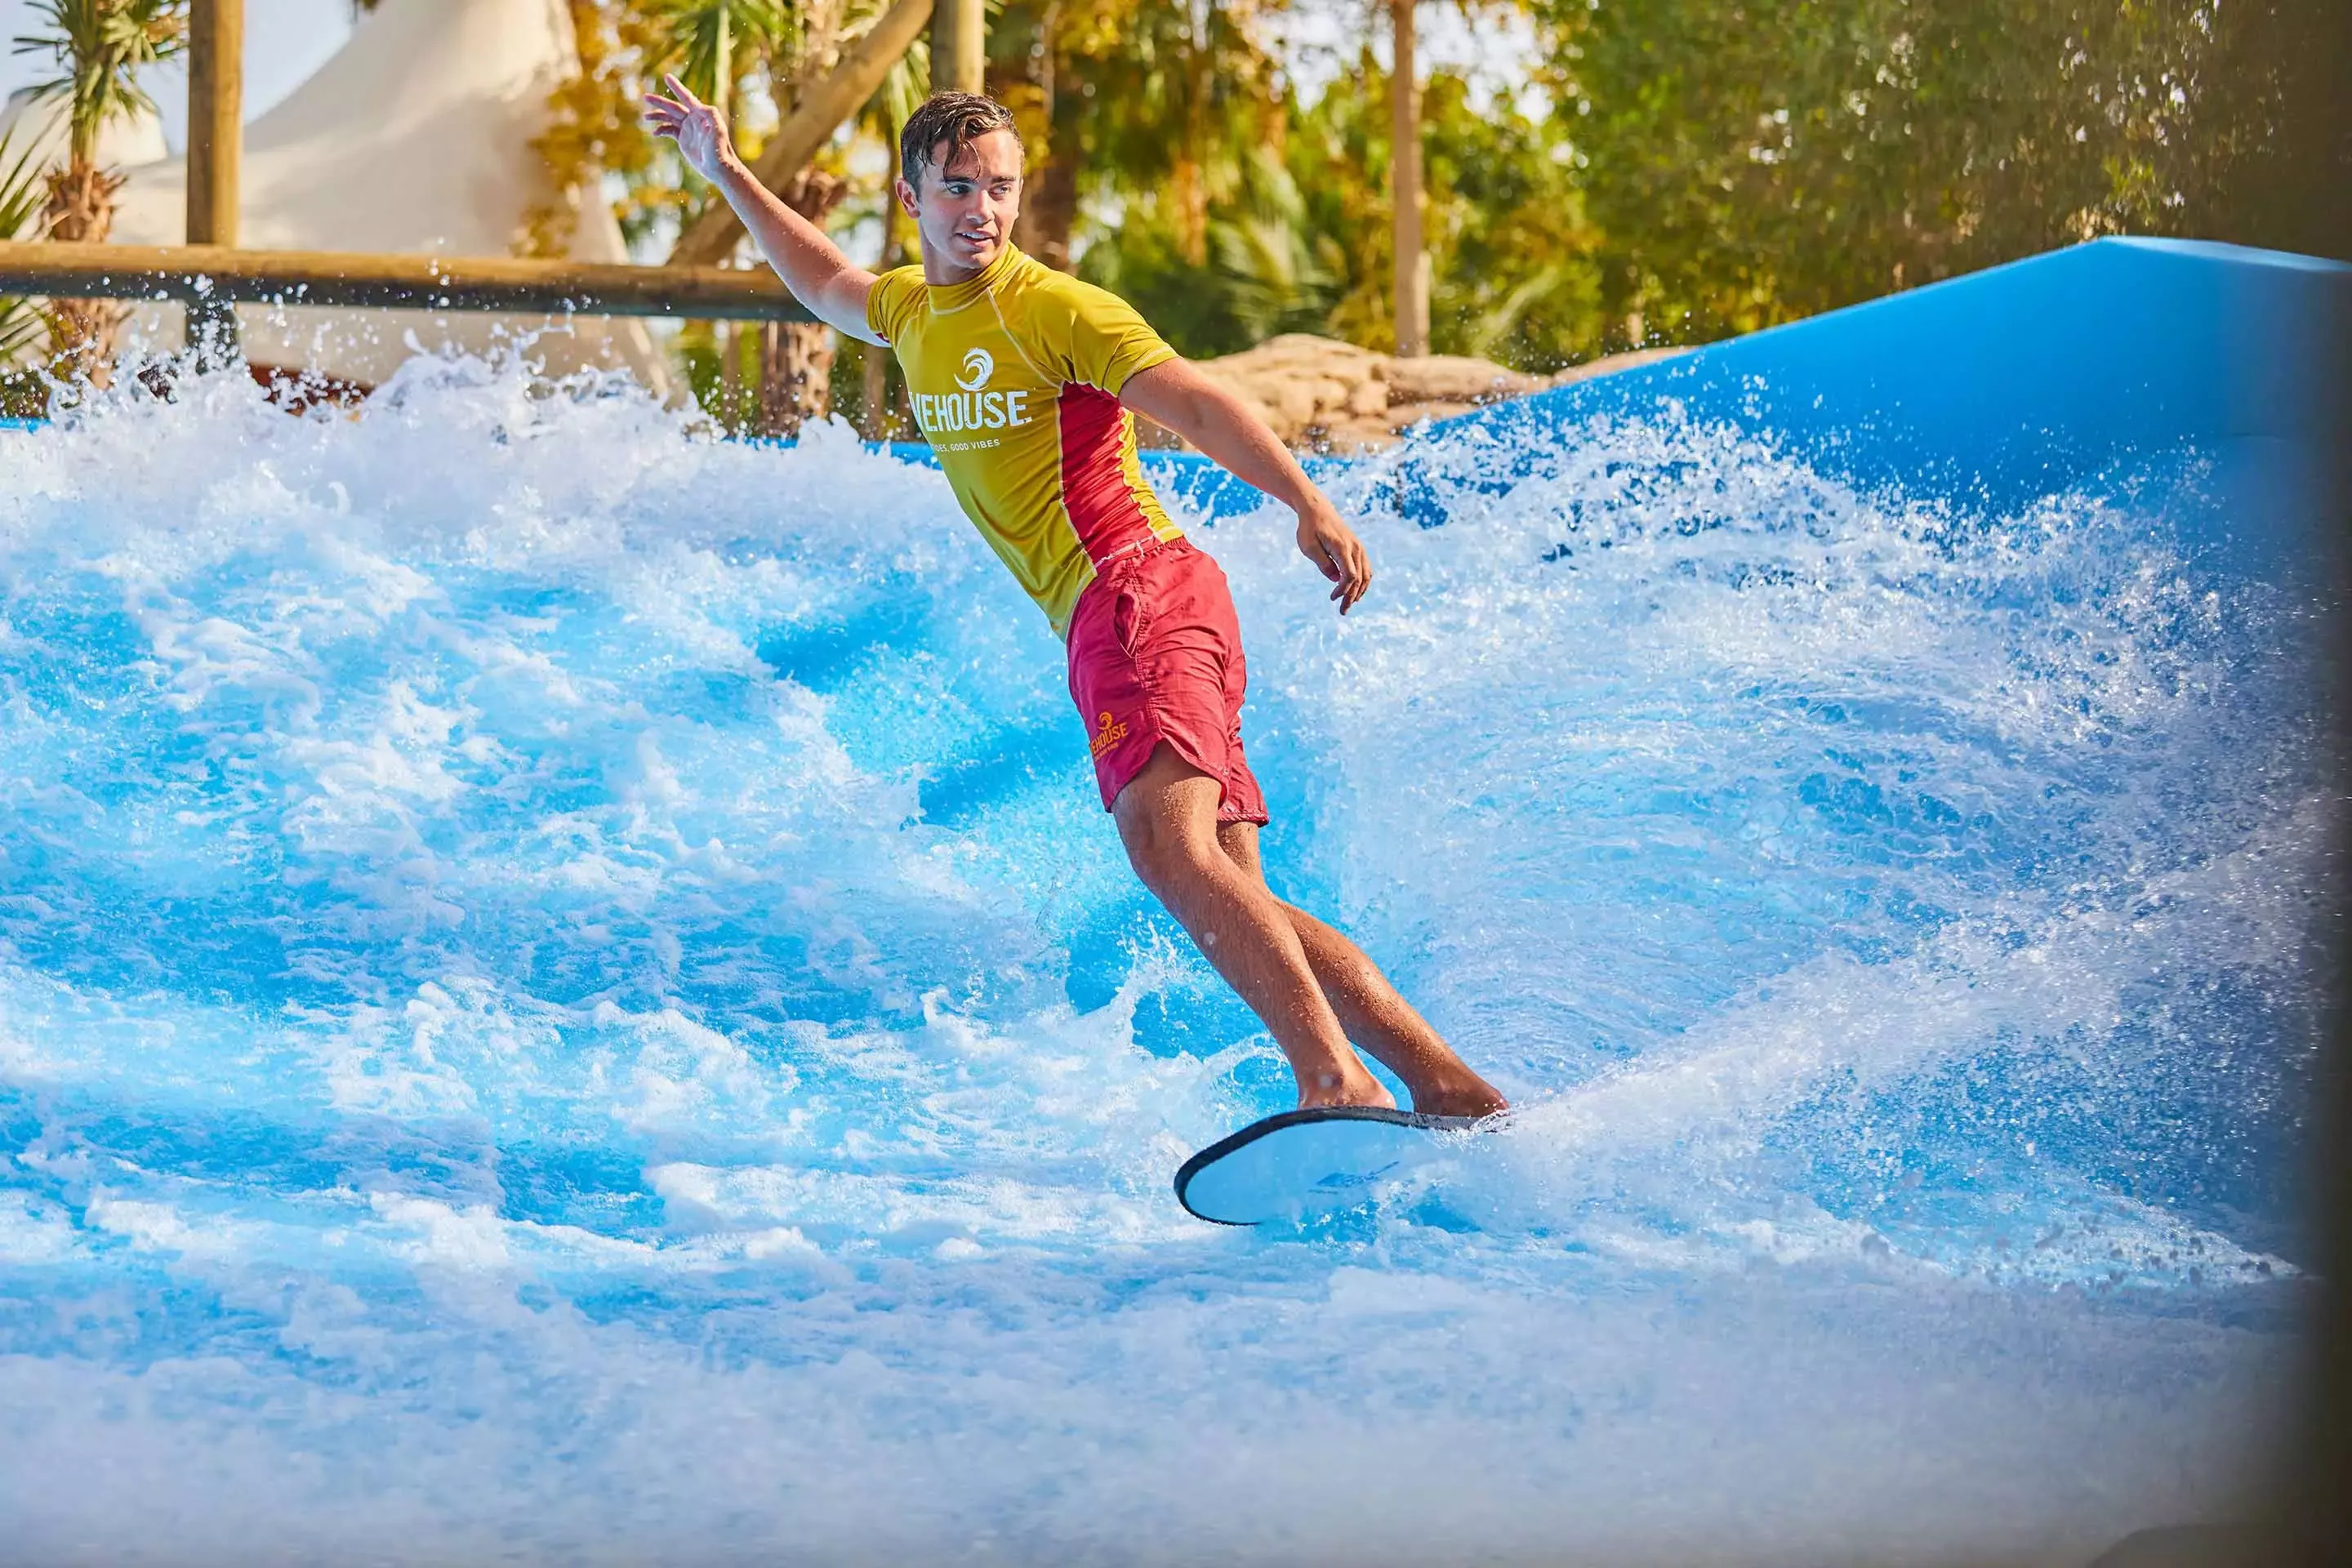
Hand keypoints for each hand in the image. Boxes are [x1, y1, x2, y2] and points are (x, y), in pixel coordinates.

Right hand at [644, 74, 736, 184]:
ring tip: (645, 117)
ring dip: (657, 116)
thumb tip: (700, 106)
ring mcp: (687, 129)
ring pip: (669, 118)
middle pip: (673, 107)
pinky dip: (661, 130)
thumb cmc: (720, 150)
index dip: (676, 87)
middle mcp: (693, 119)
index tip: (666, 76)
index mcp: (701, 114)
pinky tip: (655, 133)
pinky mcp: (683, 139)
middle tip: (645, 97)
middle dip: (659, 102)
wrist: (718, 168)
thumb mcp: (718, 131)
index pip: (686, 97)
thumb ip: (711, 115)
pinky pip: (669, 130)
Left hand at [1295, 494, 1371, 613]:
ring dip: (1360, 591)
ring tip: (1350, 603)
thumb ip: (1322, 563)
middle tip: (1343, 611)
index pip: (1350, 575)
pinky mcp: (1358, 547)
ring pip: (1367, 574)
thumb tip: (1335, 579)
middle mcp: (1355, 548)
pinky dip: (1363, 581)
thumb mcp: (1309, 546)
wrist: (1317, 509)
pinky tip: (1356, 591)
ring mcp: (1359, 547)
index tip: (1332, 598)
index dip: (1343, 590)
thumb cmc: (1309, 528)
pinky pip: (1366, 568)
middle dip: (1352, 597)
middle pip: (1360, 578)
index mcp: (1342, 548)